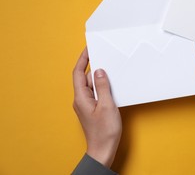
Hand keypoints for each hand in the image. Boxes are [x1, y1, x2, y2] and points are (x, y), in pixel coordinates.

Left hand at [72, 48, 121, 167]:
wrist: (103, 150)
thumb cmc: (104, 131)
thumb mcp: (107, 105)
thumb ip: (102, 86)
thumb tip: (99, 71)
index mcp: (81, 97)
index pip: (79, 73)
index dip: (83, 59)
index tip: (88, 48)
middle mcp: (81, 100)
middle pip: (86, 78)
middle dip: (95, 68)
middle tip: (106, 58)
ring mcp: (87, 105)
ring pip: (92, 86)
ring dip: (101, 79)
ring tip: (113, 75)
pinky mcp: (93, 109)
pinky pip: (97, 93)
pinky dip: (103, 88)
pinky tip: (112, 88)